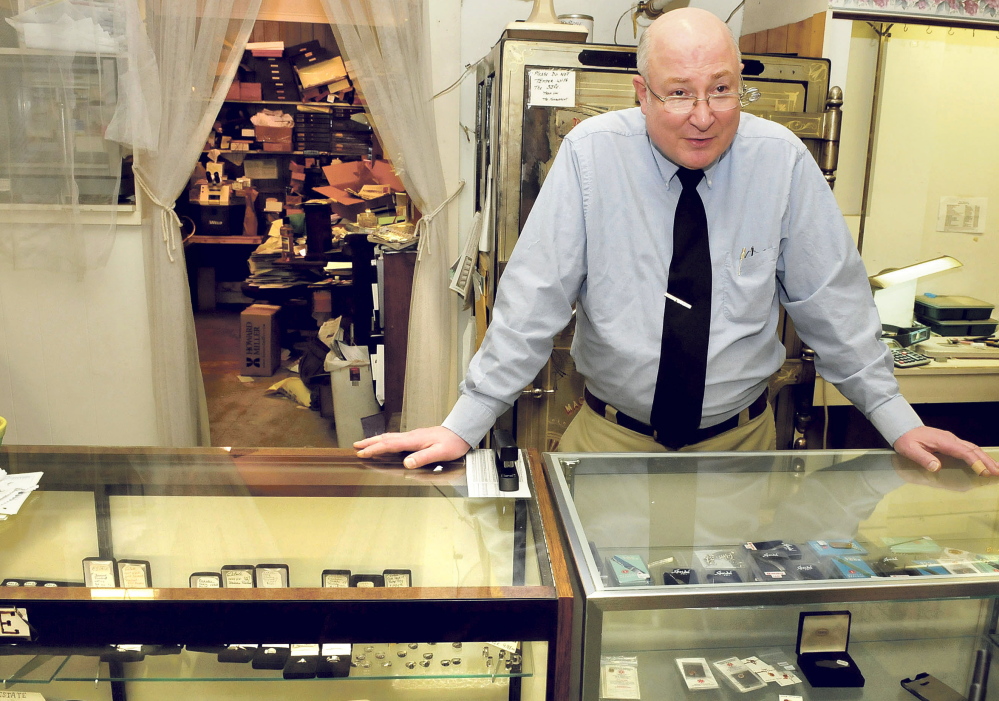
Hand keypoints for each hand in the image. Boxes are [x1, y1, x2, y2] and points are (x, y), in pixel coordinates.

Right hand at [354, 426, 471, 468]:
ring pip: (390, 437)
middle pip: (386, 438)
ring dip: (376, 441)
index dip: (374, 449)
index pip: (389, 444)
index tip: (362, 452)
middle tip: (356, 445)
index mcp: (413, 440)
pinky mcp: (417, 438)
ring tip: (365, 444)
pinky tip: (385, 444)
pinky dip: (386, 441)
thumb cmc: (453, 443)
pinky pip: (396, 439)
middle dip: (370, 442)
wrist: (462, 432)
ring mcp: (413, 436)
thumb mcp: (440, 452)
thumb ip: (423, 457)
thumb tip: (407, 463)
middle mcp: (411, 436)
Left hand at [893, 426, 998, 475]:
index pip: (964, 452)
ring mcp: (952, 440)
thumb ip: (922, 458)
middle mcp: (951, 439)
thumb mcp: (909, 449)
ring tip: (997, 469)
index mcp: (943, 441)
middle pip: (973, 450)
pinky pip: (968, 448)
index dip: (975, 462)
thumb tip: (935, 467)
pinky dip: (979, 455)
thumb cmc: (906, 439)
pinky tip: (984, 462)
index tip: (984, 472)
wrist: (903, 428)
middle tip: (998, 472)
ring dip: (985, 458)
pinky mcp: (951, 442)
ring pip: (973, 448)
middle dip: (987, 461)